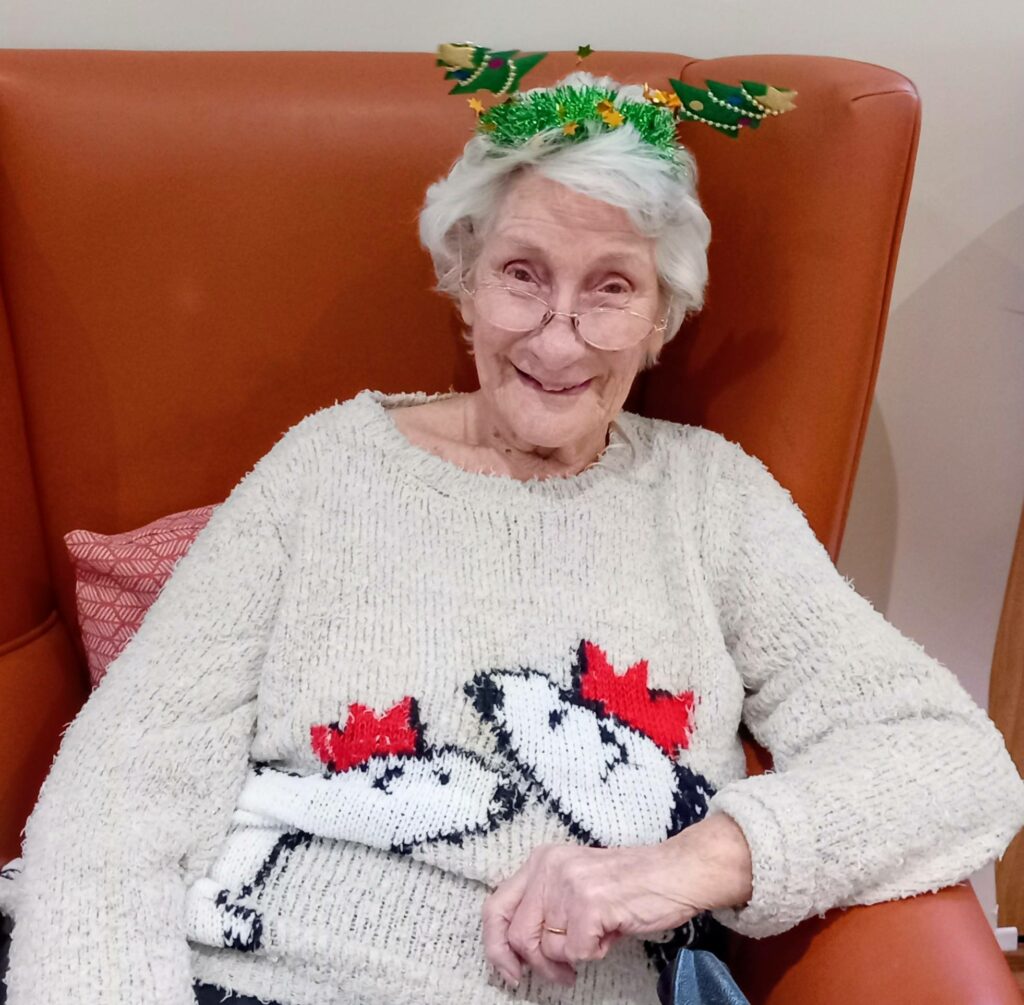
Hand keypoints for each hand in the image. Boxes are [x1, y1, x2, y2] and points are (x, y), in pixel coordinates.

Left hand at [481, 813, 752, 988]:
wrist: (674, 872)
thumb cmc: (629, 883)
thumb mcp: (576, 882)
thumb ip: (546, 903)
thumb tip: (517, 948)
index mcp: (541, 860)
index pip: (496, 906)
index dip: (496, 946)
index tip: (510, 970)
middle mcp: (549, 867)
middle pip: (518, 935)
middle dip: (538, 965)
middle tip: (562, 974)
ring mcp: (568, 884)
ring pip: (546, 948)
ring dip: (570, 959)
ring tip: (594, 944)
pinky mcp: (589, 904)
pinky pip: (576, 952)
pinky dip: (594, 953)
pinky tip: (610, 934)